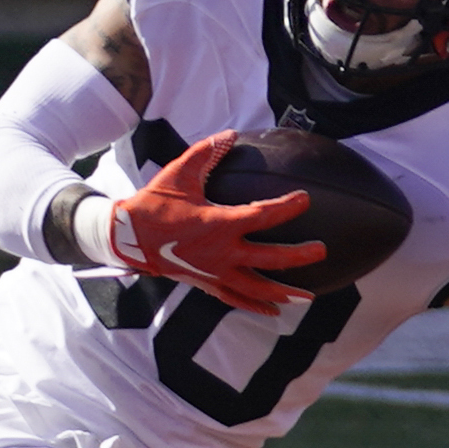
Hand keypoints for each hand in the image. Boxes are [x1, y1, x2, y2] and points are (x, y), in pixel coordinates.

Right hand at [104, 131, 322, 312]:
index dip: (287, 207)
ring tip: (307, 296)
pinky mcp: (206, 283)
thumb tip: (231, 135)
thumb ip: (206, 152)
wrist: (127, 237)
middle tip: (321, 250)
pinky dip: (255, 306)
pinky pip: (235, 298)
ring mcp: (214, 272)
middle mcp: (221, 252)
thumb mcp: (179, 173)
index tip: (305, 199)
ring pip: (256, 287)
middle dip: (298, 256)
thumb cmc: (155, 204)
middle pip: (269, 258)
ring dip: (283, 292)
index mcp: (219, 223)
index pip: (263, 215)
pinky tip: (273, 312)